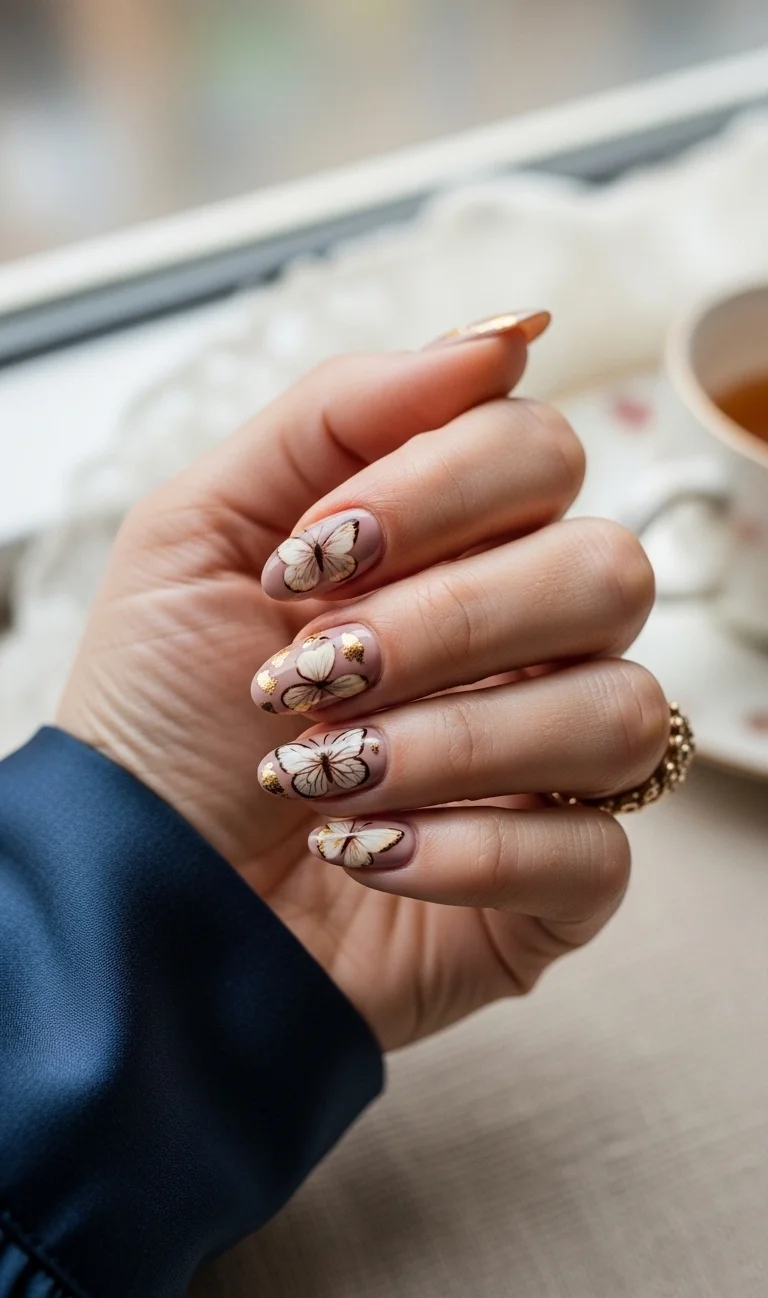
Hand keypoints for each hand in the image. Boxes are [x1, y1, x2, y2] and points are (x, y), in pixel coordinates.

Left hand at [58, 314, 665, 1050]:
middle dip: (446, 621)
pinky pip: (594, 852)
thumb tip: (504, 335)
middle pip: (607, 574)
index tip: (313, 553)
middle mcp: (525, 644)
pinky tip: (362, 850)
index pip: (541, 455)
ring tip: (326, 775)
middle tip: (318, 672)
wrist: (132, 887)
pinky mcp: (558, 884)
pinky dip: (463, 852)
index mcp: (454, 549)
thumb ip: (339, 415)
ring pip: (616, 711)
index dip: (439, 491)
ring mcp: (551, 766)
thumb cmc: (160, 716)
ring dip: (450, 742)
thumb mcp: (197, 532)